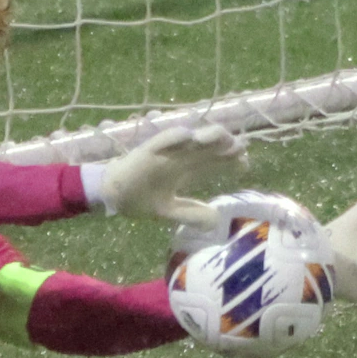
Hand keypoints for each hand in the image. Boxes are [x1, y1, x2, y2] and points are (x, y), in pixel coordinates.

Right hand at [99, 124, 246, 227]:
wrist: (111, 195)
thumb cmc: (140, 198)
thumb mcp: (168, 211)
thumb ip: (190, 213)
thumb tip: (215, 220)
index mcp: (186, 168)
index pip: (214, 160)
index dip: (231, 161)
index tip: (244, 165)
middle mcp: (180, 156)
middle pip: (209, 147)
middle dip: (226, 146)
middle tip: (240, 149)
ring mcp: (166, 152)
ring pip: (192, 138)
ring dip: (207, 137)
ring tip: (224, 140)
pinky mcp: (148, 150)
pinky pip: (163, 139)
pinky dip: (175, 137)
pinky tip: (189, 137)